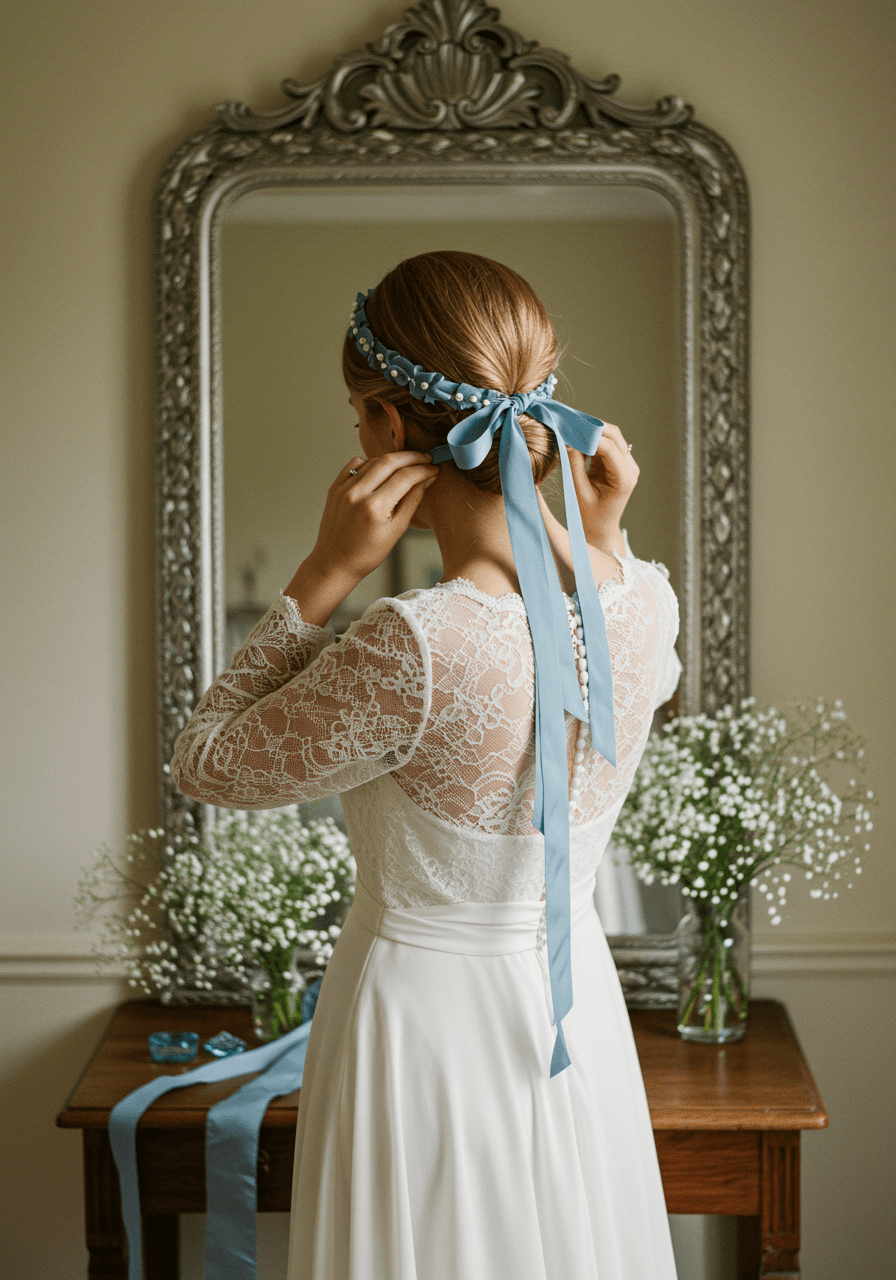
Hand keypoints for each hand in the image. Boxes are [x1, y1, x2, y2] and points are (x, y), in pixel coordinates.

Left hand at [285, 451, 437, 624]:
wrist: (334, 562)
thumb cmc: (366, 554)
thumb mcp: (396, 531)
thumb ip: (412, 501)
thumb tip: (427, 479)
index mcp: (374, 507)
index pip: (405, 477)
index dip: (423, 470)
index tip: (434, 468)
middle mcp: (357, 493)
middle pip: (389, 461)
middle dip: (411, 457)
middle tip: (426, 458)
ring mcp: (343, 488)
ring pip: (373, 460)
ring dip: (392, 459)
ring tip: (407, 464)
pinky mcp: (335, 487)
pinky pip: (355, 465)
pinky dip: (370, 462)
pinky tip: (381, 469)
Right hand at [566, 422, 638, 555]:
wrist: (600, 529)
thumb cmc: (589, 516)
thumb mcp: (579, 492)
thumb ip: (574, 465)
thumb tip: (567, 441)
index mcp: (624, 478)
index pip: (609, 448)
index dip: (589, 436)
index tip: (569, 429)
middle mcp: (629, 468)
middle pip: (614, 436)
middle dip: (592, 427)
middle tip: (569, 421)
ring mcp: (625, 464)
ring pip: (610, 436)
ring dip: (590, 430)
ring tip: (570, 428)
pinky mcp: (616, 462)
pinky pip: (604, 443)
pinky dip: (590, 439)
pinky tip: (575, 438)